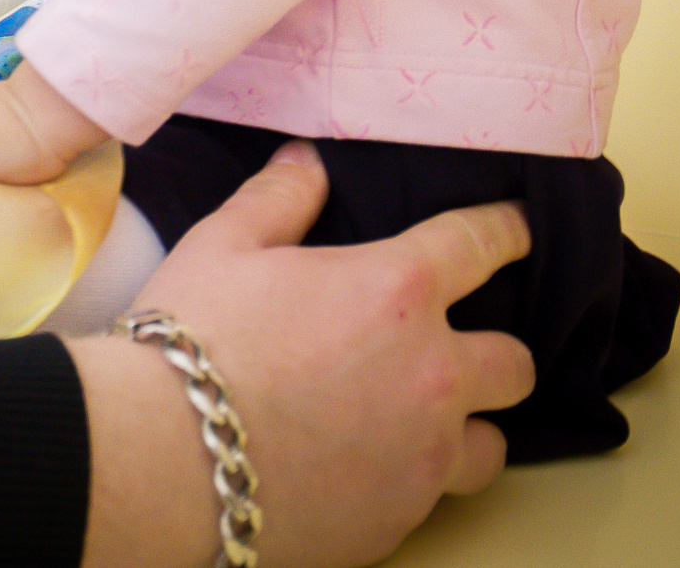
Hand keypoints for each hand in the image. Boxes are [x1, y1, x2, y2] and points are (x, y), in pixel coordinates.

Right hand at [75, 142, 536, 567]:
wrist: (163, 460)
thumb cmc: (191, 342)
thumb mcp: (223, 247)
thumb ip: (279, 198)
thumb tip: (309, 160)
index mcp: (396, 292)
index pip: (481, 245)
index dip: (506, 232)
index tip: (517, 231)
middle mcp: (432, 374)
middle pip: (515, 364)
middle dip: (493, 353)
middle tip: (452, 350)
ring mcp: (423, 456)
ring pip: (491, 447)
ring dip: (466, 430)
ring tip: (423, 426)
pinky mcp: (399, 519)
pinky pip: (432, 499)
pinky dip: (409, 479)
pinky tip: (364, 468)